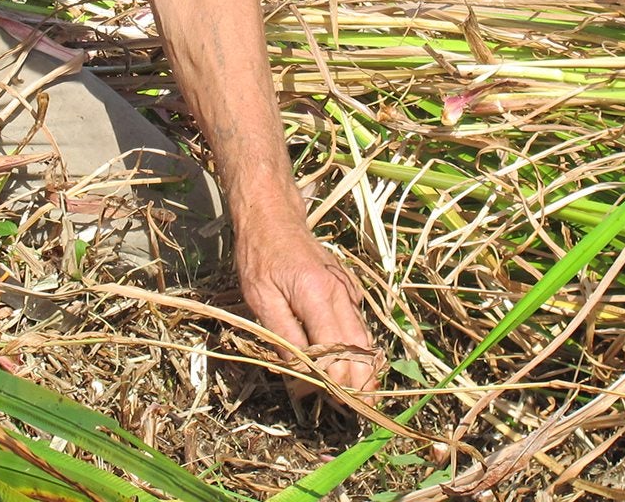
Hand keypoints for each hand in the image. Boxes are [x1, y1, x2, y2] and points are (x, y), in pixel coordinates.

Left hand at [236, 220, 380, 395]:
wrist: (273, 216)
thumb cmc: (260, 255)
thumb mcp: (260, 297)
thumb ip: (282, 335)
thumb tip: (298, 371)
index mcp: (317, 295)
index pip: (336, 350)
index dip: (334, 379)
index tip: (328, 399)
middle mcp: (340, 293)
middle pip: (359, 346)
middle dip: (359, 380)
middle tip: (353, 407)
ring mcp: (347, 289)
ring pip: (364, 335)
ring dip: (364, 366)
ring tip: (362, 395)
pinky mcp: (347, 287)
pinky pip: (358, 322)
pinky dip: (360, 345)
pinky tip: (355, 363)